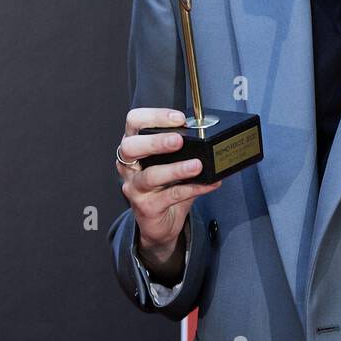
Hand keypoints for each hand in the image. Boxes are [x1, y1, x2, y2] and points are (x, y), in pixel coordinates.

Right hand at [116, 107, 221, 281]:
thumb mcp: (171, 162)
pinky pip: (171, 196)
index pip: (134, 122)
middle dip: (156, 142)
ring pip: (151, 176)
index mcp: (134, 147)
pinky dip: (193, 188)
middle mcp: (129, 166)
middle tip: (179, 141)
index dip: (154, 116)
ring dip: (176, 169)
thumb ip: (184, 149)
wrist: (159, 223)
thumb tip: (211, 135)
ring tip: (197, 165)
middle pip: (130, 147)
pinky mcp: (147, 207)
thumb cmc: (165, 187)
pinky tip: (208, 184)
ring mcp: (135, 188)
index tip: (178, 118)